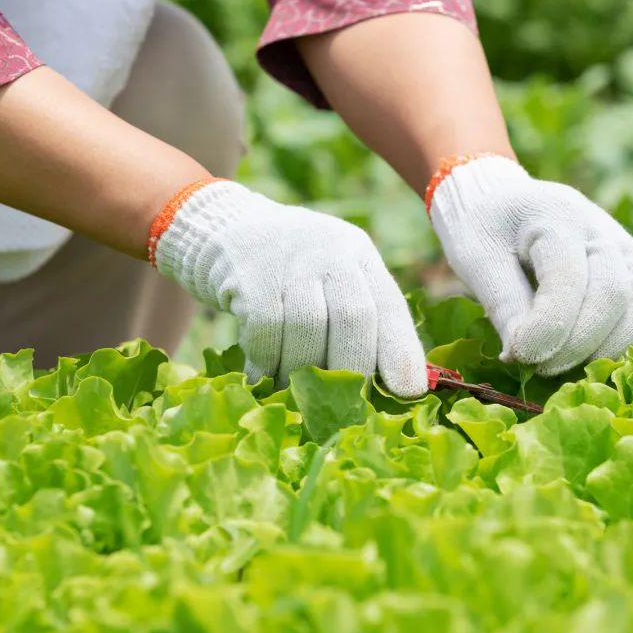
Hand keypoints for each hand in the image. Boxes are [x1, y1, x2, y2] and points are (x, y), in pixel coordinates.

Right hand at [151, 179, 426, 396]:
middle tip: (341, 405)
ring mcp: (289, 258)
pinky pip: (265, 329)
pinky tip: (262, 374)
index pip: (389, 305)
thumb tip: (390, 387)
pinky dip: (266, 360)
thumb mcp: (331, 280)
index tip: (407, 392)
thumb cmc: (289, 272)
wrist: (225, 228)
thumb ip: (359, 321)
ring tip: (295, 395)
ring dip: (301, 372)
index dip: (401, 351)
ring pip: (307, 328)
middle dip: (350, 368)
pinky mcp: (250, 274)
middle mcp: (330, 250)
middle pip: (353, 316)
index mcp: (359, 256)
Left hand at [427, 155, 632, 375]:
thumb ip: (503, 305)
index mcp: (556, 214)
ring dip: (610, 346)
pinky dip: (629, 338)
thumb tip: (524, 354)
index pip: (568, 279)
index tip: (517, 356)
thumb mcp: (477, 262)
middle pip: (615, 292)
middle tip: (539, 366)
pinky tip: (590, 352)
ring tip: (565, 363)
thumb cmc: (486, 232)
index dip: (547, 328)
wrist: (505, 207)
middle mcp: (602, 226)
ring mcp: (628, 246)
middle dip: (577, 344)